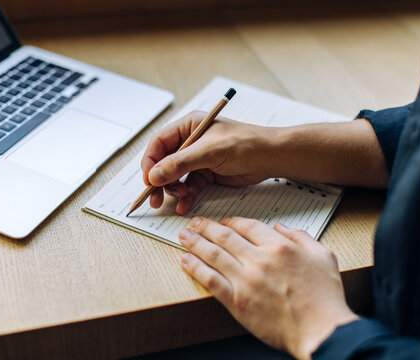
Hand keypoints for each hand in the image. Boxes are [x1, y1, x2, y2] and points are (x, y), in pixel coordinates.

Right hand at [141, 111, 276, 214]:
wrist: (271, 157)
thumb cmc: (245, 144)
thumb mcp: (209, 152)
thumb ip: (180, 163)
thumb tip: (154, 175)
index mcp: (188, 126)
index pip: (159, 143)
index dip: (150, 162)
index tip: (148, 181)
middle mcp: (190, 141)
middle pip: (163, 162)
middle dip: (159, 181)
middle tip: (154, 198)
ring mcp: (198, 159)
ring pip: (174, 177)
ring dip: (173, 190)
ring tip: (179, 198)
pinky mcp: (206, 174)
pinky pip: (189, 186)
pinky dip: (185, 197)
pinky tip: (184, 205)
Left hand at [179, 216, 357, 358]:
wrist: (321, 331)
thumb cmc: (325, 297)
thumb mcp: (323, 256)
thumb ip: (301, 237)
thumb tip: (281, 226)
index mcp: (280, 247)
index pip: (247, 226)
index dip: (231, 221)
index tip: (222, 221)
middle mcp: (259, 260)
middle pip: (225, 236)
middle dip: (205, 227)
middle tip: (194, 222)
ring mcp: (246, 281)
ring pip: (213, 254)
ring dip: (195, 242)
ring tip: (183, 236)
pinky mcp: (237, 302)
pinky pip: (210, 280)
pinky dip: (195, 268)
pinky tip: (186, 260)